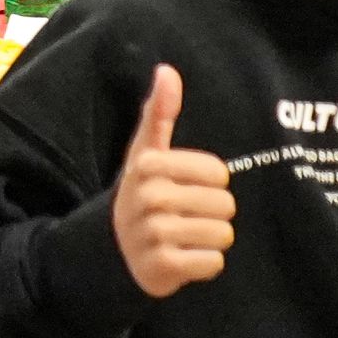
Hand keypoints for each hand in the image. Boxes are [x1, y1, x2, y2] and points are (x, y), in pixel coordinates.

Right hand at [110, 68, 232, 298]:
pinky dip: (204, 264)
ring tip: (185, 237)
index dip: (211, 183)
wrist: (113, 250)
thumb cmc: (142, 193)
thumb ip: (159, 112)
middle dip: (212, 214)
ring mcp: (153, 233)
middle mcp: (148, 197)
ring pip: (222, 234)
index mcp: (148, 165)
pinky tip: (183, 258)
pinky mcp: (161, 267)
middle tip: (185, 217)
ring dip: (210, 240)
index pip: (219, 173)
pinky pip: (212, 263)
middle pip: (225, 205)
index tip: (185, 188)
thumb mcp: (146, 153)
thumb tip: (168, 70)